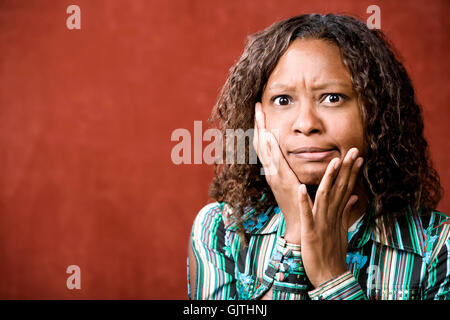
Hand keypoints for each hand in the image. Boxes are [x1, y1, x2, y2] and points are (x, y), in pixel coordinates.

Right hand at [253, 102, 303, 243]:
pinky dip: (270, 147)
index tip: (261, 112)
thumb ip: (294, 169)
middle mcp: (271, 172)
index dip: (261, 128)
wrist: (301, 224)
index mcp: (274, 171)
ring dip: (261, 130)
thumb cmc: (300, 203)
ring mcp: (274, 176)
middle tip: (257, 106)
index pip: (264, 146)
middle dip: (258, 124)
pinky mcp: (282, 181)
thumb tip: (296, 155)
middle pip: (260, 143)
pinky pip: (274, 161)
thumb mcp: (295, 183)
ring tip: (260, 113)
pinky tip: (268, 135)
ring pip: (264, 149)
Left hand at [298, 147, 363, 287]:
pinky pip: (308, 215)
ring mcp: (322, 222)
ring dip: (329, 179)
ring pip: (326, 196)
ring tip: (333, 162)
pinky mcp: (311, 231)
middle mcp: (332, 215)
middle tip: (354, 151)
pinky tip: (301, 189)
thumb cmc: (333, 250)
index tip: (358, 156)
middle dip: (347, 169)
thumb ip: (346, 211)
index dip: (352, 172)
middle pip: (340, 188)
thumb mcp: (341, 228)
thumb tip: (354, 196)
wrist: (329, 274)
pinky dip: (304, 202)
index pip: (346, 188)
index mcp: (337, 213)